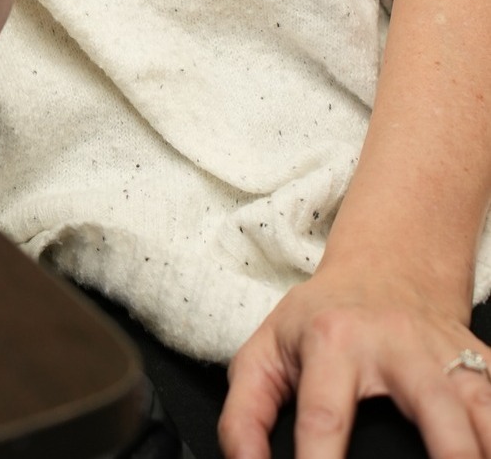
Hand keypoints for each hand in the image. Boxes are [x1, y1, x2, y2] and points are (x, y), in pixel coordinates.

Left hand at [220, 265, 490, 458]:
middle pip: (433, 407)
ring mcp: (448, 356)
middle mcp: (397, 346)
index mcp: (334, 344)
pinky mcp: (483, 364)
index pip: (325, 417)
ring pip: (483, 407)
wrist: (383, 269)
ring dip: (485, 446)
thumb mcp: (266, 354)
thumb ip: (244, 418)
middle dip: (449, 455)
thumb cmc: (320, 321)